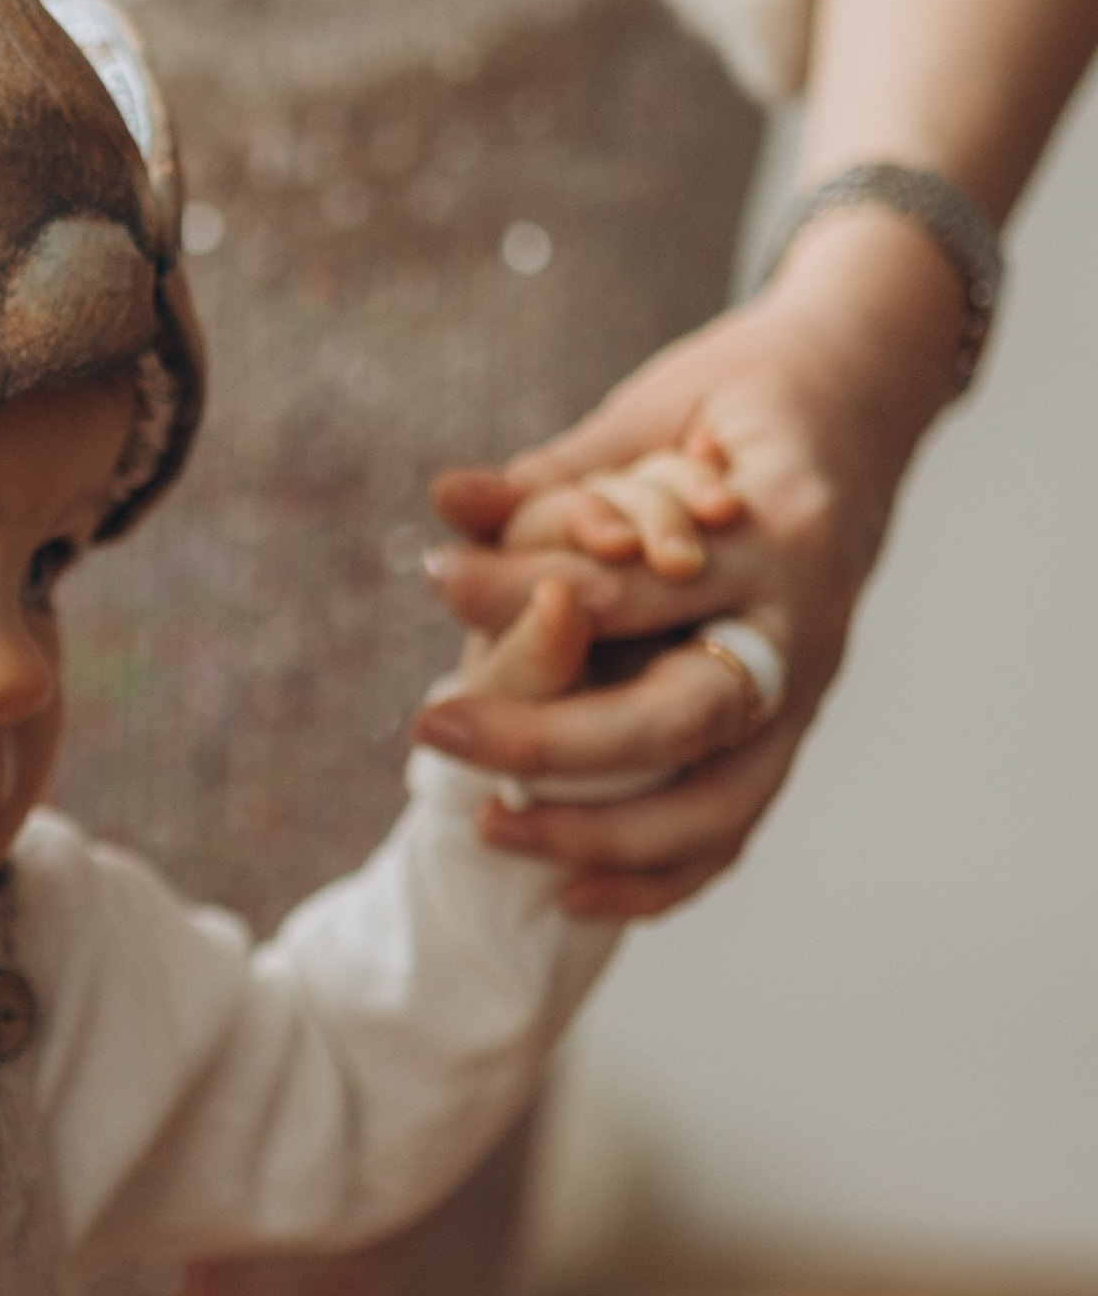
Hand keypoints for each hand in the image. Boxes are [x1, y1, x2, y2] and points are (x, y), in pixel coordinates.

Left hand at [412, 279, 932, 921]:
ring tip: (491, 828)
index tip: (438, 573)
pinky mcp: (792, 733)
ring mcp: (807, 692)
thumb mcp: (653, 412)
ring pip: (719, 803)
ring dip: (601, 835)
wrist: (861, 402)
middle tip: (434, 726)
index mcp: (775, 532)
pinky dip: (658, 877)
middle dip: (550, 738)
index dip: (527, 586)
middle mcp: (801, 627)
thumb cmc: (741, 399)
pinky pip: (734, 830)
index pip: (636, 584)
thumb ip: (555, 476)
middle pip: (680, 717)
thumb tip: (445, 502)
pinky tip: (572, 896)